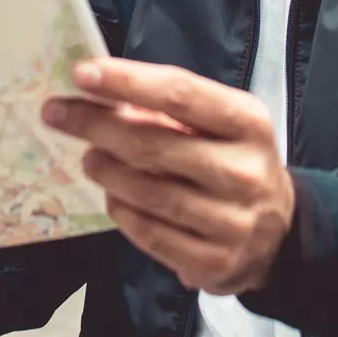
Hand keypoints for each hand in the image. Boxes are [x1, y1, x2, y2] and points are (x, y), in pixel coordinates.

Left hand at [44, 58, 292, 295]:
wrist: (279, 235)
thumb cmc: (236, 162)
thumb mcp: (221, 125)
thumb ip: (170, 109)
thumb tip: (102, 96)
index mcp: (249, 123)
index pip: (180, 94)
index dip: (127, 82)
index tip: (82, 73)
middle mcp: (243, 171)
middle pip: (153, 143)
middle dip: (96, 125)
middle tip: (58, 114)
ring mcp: (230, 222)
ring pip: (146, 192)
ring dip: (105, 170)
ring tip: (90, 158)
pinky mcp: (213, 263)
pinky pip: (149, 233)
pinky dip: (122, 210)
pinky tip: (113, 195)